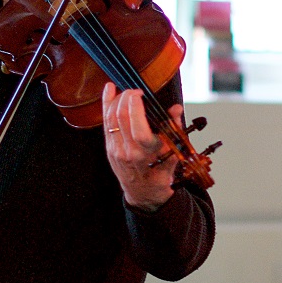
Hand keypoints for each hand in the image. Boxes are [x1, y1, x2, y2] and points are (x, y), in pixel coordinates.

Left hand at [102, 82, 178, 210]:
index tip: (140, 94)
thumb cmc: (161, 171)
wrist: (144, 192)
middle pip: (121, 118)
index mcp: (147, 153)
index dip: (135, 107)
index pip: (137, 127)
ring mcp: (116, 151)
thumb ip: (174, 128)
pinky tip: (109, 90)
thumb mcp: (173, 152)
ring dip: (116, 100)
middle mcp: (129, 152)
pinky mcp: (109, 149)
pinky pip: (105, 123)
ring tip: (124, 91)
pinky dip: (106, 105)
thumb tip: (175, 108)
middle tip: (134, 91)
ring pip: (110, 119)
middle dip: (126, 98)